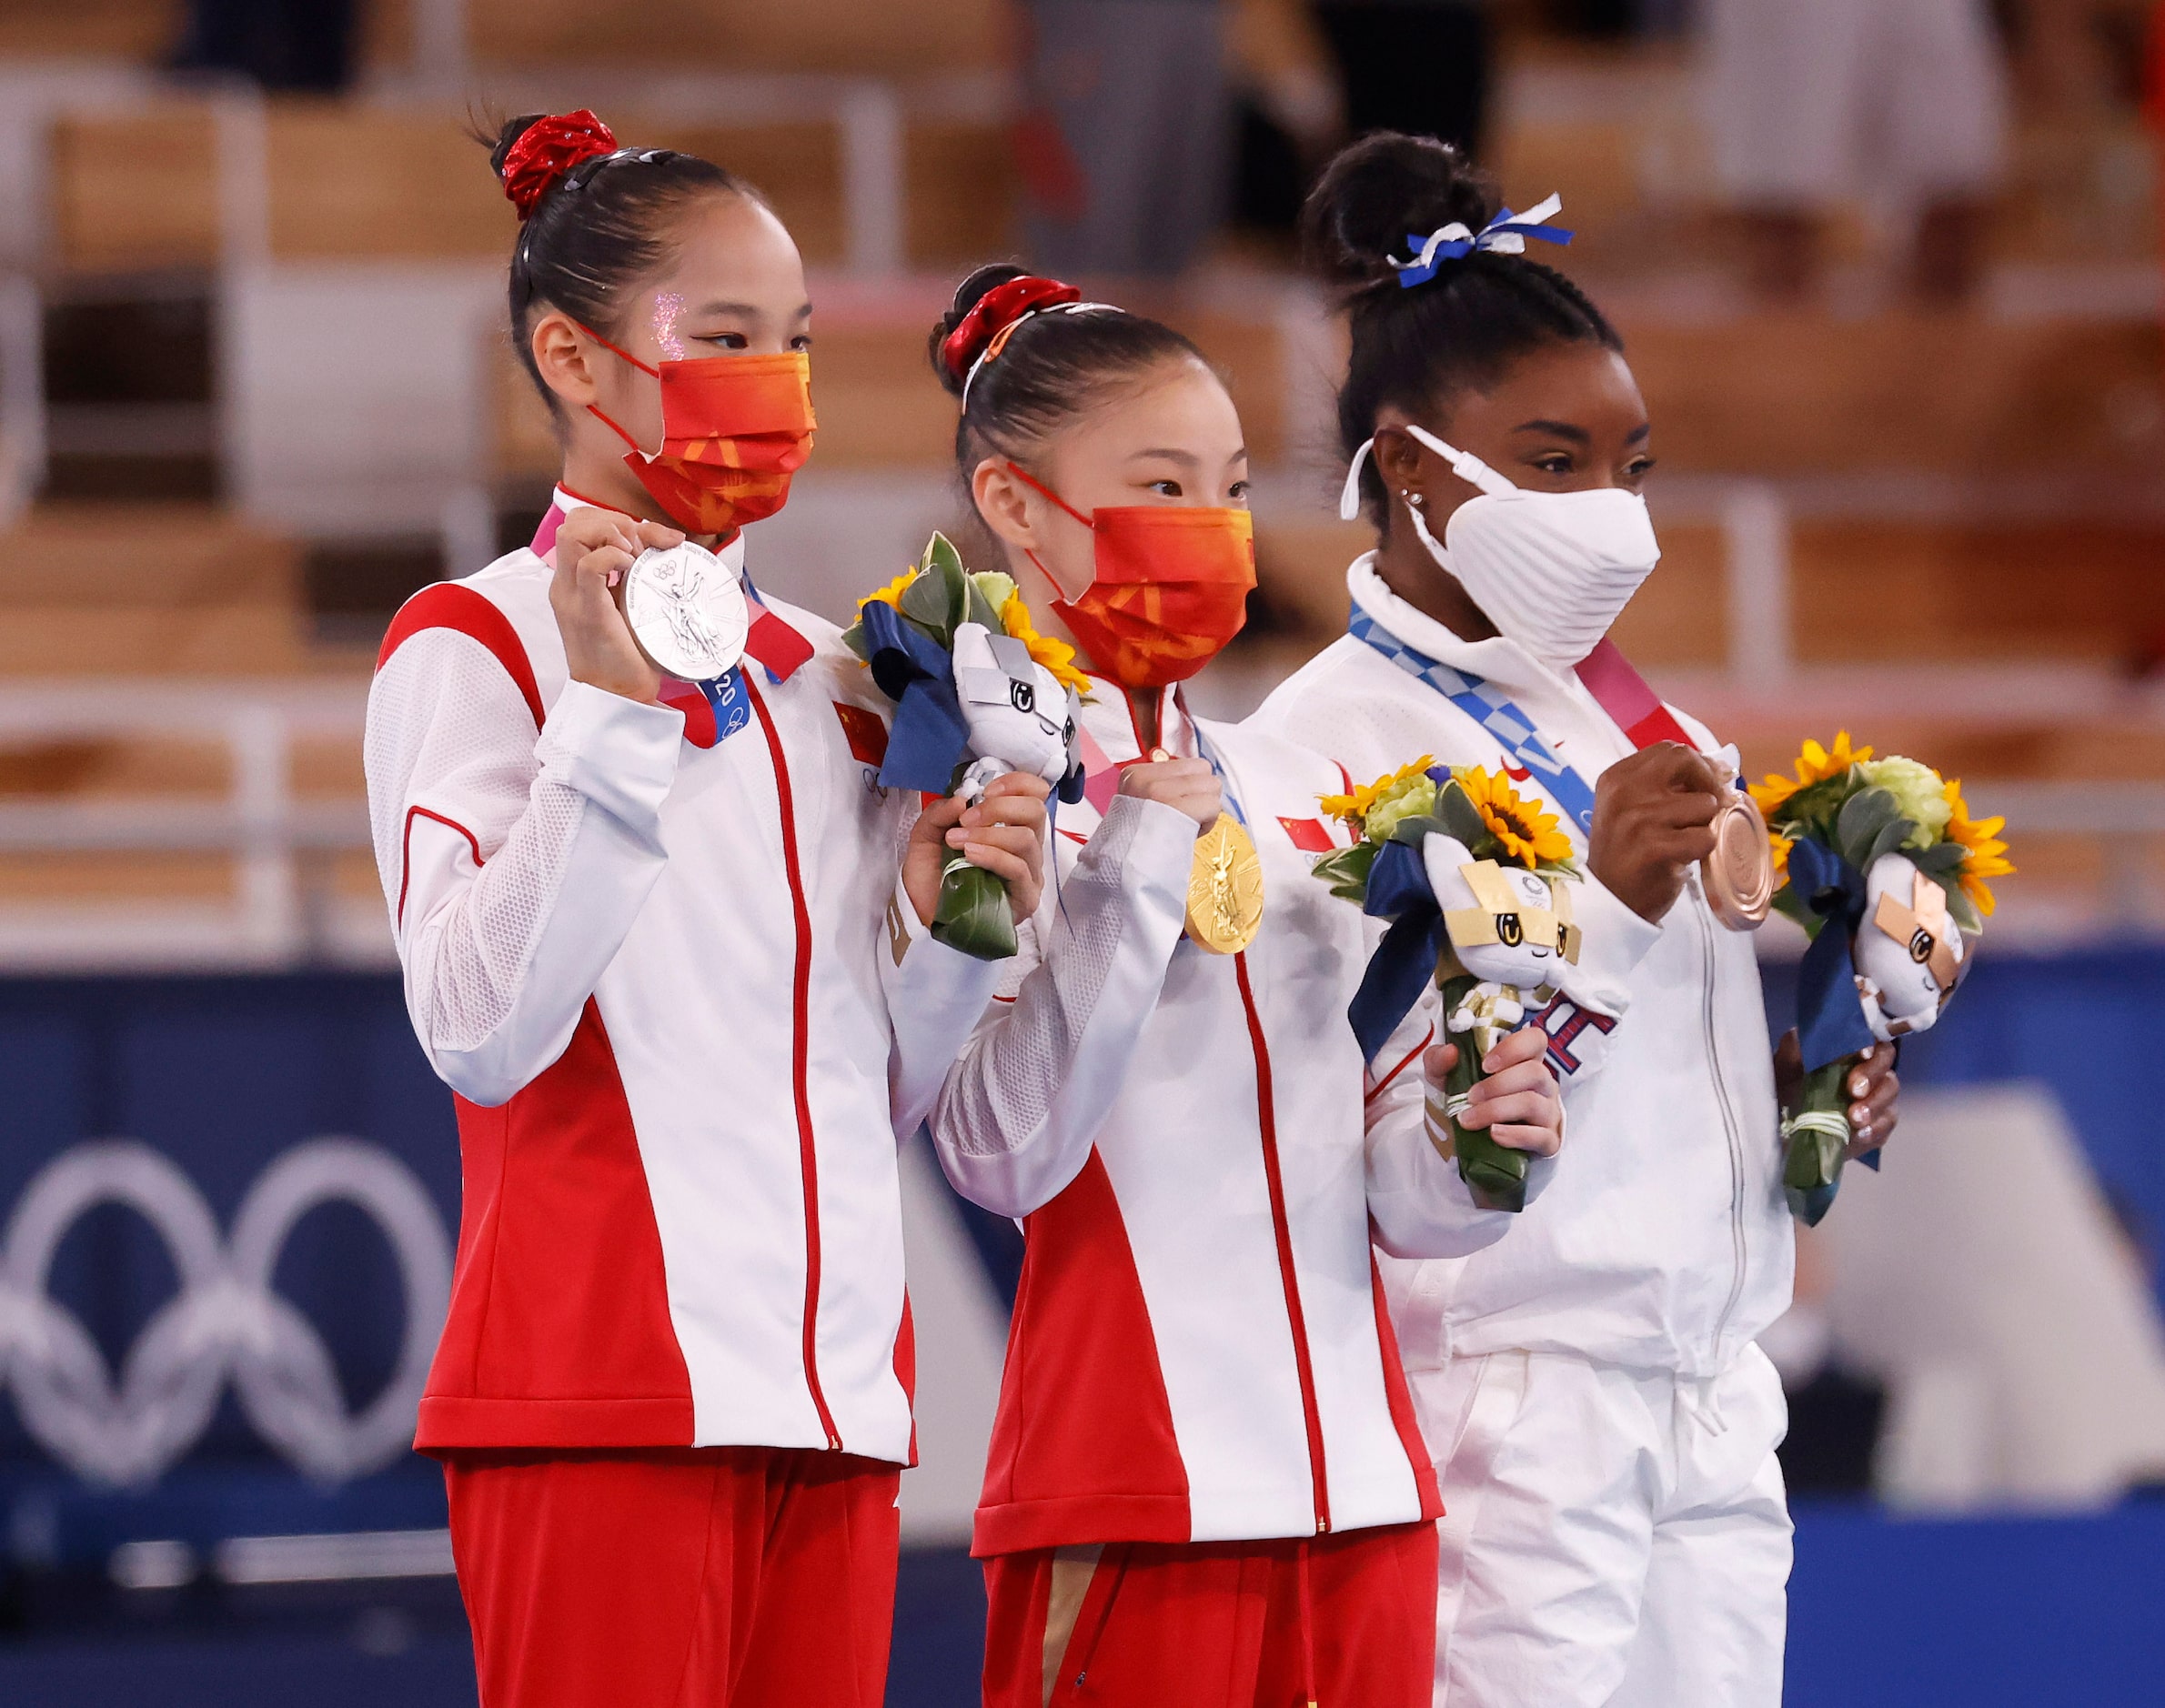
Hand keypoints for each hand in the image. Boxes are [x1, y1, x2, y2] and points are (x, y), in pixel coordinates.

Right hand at [548, 506, 684, 704]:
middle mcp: (566, 585)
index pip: (578, 525)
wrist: (616, 698)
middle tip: (644, 547)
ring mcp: (573, 597)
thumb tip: (665, 550)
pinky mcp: (588, 612)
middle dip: (615, 521)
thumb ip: (633, 581)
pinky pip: (589, 566)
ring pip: (572, 534)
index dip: (614, 520)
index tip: (652, 540)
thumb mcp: (629, 607)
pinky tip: (633, 569)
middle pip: (573, 522)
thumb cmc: (628, 656)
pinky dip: (614, 556)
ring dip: (612, 534)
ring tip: (636, 557)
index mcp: (573, 582)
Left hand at [903, 773, 1051, 926]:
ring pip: (1027, 840)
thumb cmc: (932, 878)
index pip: (1035, 794)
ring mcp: (1029, 873)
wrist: (923, 919)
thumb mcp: (925, 837)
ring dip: (989, 834)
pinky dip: (993, 856)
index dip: (1017, 783)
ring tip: (957, 841)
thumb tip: (962, 798)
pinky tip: (970, 855)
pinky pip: (1018, 869)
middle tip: (967, 819)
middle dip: (1000, 808)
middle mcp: (1025, 848)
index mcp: (1009, 827)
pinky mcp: (1026, 898)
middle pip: (1036, 811)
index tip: (986, 790)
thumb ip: (939, 813)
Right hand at [1116, 757, 1221, 833]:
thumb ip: (1166, 786)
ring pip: (1212, 786)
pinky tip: (1190, 834)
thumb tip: (1200, 778)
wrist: (1124, 871)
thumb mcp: (1142, 804)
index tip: (1173, 810)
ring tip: (1186, 826)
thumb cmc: (1139, 843)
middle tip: (1185, 818)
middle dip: (1202, 795)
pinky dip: (1208, 823)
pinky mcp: (1176, 809)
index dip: (1189, 788)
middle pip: (1204, 770)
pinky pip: (1213, 805)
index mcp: (1137, 773)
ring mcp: (1161, 792)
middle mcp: (1147, 778)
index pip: (1189, 764)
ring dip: (1206, 809)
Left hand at [1427, 1026, 1563, 1157]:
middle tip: (1470, 1097)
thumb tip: (1450, 1051)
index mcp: (1522, 1062)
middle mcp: (1541, 1085)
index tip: (1485, 1064)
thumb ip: (1439, 1060)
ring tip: (1469, 1120)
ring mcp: (1548, 1114)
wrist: (1460, 1146)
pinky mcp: (1549, 1143)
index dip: (1514, 1047)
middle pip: (1535, 1072)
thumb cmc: (1462, 1105)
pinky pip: (1541, 1136)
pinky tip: (1494, 1134)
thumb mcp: (1443, 1080)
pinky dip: (1515, 1135)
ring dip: (1497, 1110)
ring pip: (1533, 1103)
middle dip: (1497, 1085)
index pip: (1535, 1040)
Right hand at [1587, 741, 1723, 922]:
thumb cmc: (1627, 855)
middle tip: (1715, 803)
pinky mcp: (1655, 847)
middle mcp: (1623, 792)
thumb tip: (1720, 770)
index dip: (1698, 764)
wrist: (1609, 902)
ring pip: (1704, 804)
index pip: (1668, 750)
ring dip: (1705, 824)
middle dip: (1709, 780)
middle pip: (1685, 761)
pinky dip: (1703, 851)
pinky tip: (1683, 860)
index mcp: (1616, 778)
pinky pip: (1705, 837)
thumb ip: (1664, 788)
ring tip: (1686, 841)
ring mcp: (1638, 819)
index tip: (1711, 782)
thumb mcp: (1631, 810)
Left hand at [1775, 1030, 1899, 1162]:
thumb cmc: (1785, 1087)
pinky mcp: (1874, 1129)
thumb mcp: (1784, 1065)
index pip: (1876, 1045)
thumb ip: (1796, 1046)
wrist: (1779, 1125)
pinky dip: (1874, 1130)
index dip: (1874, 1048)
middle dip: (1872, 1078)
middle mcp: (1869, 1076)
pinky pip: (1884, 1128)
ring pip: (1889, 1100)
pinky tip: (1859, 1134)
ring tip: (1854, 1118)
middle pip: (1886, 1071)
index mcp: (1852, 1055)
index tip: (1862, 1054)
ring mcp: (1875, 1103)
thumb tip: (1805, 1033)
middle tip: (1854, 1090)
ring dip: (1874, 1107)